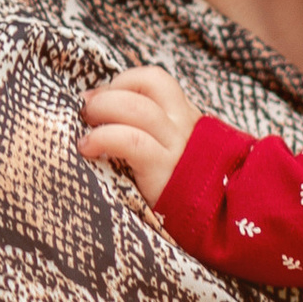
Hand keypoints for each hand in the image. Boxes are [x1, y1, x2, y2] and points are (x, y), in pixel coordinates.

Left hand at [79, 62, 202, 203]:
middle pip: (144, 86)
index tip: (100, 98)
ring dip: (101, 109)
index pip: (154, 80)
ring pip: (135, 107)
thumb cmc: (181, 188)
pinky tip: (88, 148)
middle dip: (106, 93)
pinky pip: (130, 140)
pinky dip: (102, 137)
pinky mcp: (163, 168)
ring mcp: (175, 145)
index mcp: (185, 117)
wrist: (217, 222)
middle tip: (86, 112)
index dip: (122, 82)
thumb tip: (100, 110)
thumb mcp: (174, 151)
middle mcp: (183, 125)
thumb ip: (151, 132)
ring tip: (85, 131)